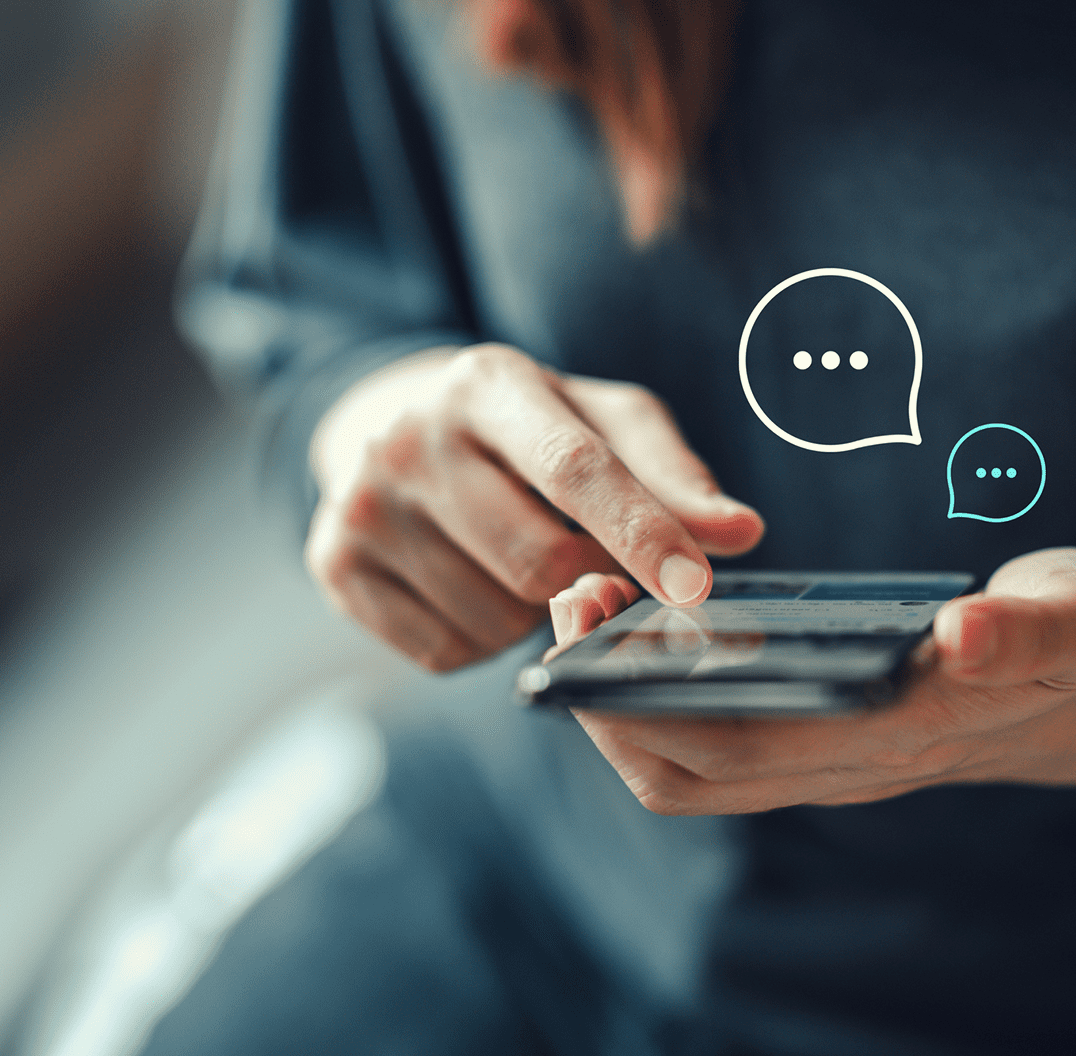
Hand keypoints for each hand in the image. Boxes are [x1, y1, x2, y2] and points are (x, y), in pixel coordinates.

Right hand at [306, 343, 763, 670]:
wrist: (394, 428)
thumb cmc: (528, 430)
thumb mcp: (603, 424)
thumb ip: (673, 476)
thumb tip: (741, 532)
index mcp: (488, 383)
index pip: (575, 467)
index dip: (642, 533)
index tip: (696, 588)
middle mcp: (409, 435)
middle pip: (539, 563)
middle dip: (585, 580)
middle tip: (585, 555)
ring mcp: (361, 504)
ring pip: (494, 619)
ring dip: (529, 613)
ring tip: (511, 556)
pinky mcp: (333, 564)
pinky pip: (444, 652)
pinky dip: (479, 637)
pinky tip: (468, 582)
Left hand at [552, 548, 1075, 813]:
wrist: (1075, 696)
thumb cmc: (1064, 643)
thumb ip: (1031, 630)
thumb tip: (966, 635)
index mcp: (892, 735)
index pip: (738, 745)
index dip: (648, 697)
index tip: (595, 613)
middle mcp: (838, 768)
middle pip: (683, 770)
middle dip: (602, 696)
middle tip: (572, 595)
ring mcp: (818, 766)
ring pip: (683, 771)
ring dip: (616, 703)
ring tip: (591, 606)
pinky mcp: (807, 747)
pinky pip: (702, 749)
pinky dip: (650, 702)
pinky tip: (639, 630)